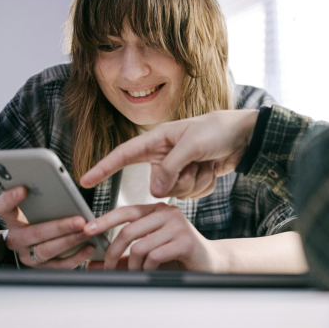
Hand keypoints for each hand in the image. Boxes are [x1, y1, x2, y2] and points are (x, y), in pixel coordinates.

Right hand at [0, 186, 93, 267]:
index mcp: (12, 220)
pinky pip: (58, 265)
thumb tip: (59, 185)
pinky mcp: (41, 268)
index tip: (23, 188)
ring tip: (87, 231)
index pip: (3, 208)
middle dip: (59, 227)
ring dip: (70, 240)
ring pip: (47, 250)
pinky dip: (76, 257)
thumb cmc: (37, 220)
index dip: (10, 198)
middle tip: (80, 220)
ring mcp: (28, 256)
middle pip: (34, 233)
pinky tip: (89, 247)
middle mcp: (17, 239)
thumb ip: (41, 199)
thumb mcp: (35, 209)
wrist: (27, 248)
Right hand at [80, 109, 258, 198]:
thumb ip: (170, 168)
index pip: (123, 155)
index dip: (103, 168)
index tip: (85, 181)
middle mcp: (164, 156)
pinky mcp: (191, 179)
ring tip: (206, 162)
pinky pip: (191, 196)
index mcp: (157, 140)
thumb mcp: (191, 146)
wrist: (243, 137)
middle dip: (180, 180)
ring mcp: (178, 169)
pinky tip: (212, 169)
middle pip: (158, 185)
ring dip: (195, 181)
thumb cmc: (216, 131)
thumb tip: (154, 190)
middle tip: (196, 162)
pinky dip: (204, 185)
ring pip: (176, 193)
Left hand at [83, 203, 220, 270]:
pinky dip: (148, 269)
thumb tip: (92, 263)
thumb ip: (122, 257)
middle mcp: (167, 213)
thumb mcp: (146, 254)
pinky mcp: (185, 241)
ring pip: (139, 247)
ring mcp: (178, 225)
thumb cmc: (178, 256)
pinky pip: (154, 257)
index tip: (87, 230)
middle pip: (128, 231)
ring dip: (132, 266)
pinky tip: (153, 272)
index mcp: (157, 210)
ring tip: (137, 273)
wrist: (210, 263)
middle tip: (107, 268)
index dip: (104, 220)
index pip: (126, 211)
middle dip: (113, 253)